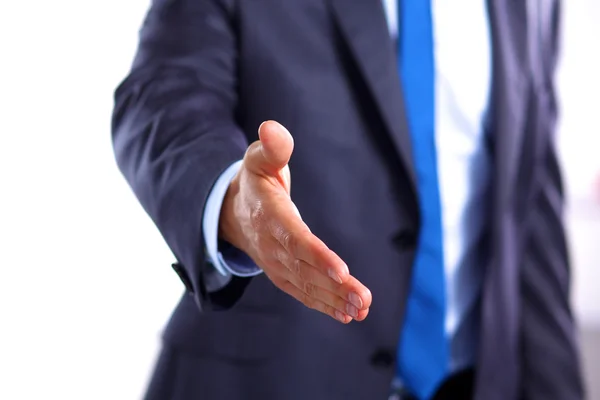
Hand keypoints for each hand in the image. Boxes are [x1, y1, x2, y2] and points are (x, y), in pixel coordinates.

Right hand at [219, 121, 371, 322]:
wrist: (234, 213)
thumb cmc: (255, 182)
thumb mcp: (259, 159)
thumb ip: (271, 148)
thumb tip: (272, 128)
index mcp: (269, 217)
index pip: (294, 239)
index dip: (316, 255)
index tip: (341, 270)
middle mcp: (273, 246)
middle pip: (305, 269)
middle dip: (335, 286)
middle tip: (363, 299)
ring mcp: (277, 264)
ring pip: (307, 285)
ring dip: (335, 299)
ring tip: (362, 309)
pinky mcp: (283, 274)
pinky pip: (304, 292)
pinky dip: (324, 304)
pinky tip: (348, 313)